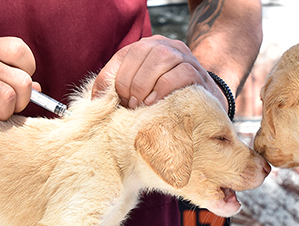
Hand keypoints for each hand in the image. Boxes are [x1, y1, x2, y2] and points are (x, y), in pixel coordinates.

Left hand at [92, 35, 225, 109]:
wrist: (204, 106)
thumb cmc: (165, 101)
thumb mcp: (139, 94)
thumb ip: (119, 92)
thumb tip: (95, 102)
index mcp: (147, 48)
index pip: (124, 55)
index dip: (115, 79)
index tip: (115, 101)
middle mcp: (166, 46)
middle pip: (141, 52)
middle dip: (130, 82)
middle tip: (130, 106)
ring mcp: (185, 57)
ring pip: (162, 58)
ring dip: (146, 84)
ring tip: (142, 105)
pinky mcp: (199, 73)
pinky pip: (181, 73)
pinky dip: (165, 89)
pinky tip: (157, 103)